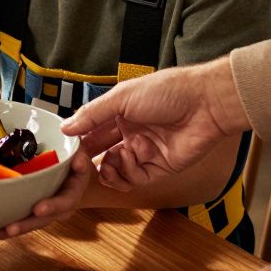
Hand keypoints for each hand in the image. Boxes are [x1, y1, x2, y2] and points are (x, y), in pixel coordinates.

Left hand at [0, 147, 94, 240]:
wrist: (75, 173)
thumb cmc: (75, 161)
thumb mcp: (81, 156)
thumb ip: (81, 159)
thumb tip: (78, 161)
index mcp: (73, 194)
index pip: (65, 202)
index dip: (53, 206)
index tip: (38, 209)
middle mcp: (60, 208)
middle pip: (43, 220)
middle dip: (26, 225)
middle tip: (11, 229)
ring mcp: (46, 213)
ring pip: (29, 225)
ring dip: (11, 231)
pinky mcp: (33, 213)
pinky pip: (20, 221)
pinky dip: (4, 229)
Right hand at [62, 57, 248, 192]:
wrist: (205, 104)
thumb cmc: (168, 92)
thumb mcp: (122, 97)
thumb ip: (93, 114)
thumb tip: (66, 126)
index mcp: (120, 113)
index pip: (92, 130)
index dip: (78, 140)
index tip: (65, 148)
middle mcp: (130, 133)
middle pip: (101, 152)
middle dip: (88, 160)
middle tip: (78, 164)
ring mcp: (144, 151)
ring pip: (115, 170)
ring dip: (107, 170)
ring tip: (105, 165)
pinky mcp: (158, 168)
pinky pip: (134, 179)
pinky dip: (126, 174)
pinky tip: (127, 162)